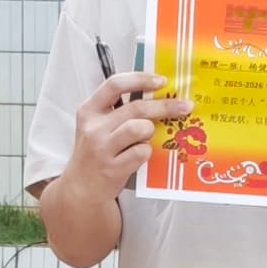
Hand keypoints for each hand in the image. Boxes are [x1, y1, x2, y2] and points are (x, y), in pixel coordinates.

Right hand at [66, 70, 190, 185]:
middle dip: (165, 105)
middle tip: (185, 106)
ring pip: (140, 128)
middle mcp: (94, 127)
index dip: (141, 79)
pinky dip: (146, 152)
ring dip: (150, 131)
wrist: (81, 187)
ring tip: (146, 137)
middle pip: (136, 107)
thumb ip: (118, 110)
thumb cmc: (95, 153)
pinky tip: (140, 155)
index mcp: (89, 110)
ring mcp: (102, 148)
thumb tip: (157, 93)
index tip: (162, 81)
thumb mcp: (97, 126)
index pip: (115, 84)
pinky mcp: (113, 168)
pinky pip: (142, 152)